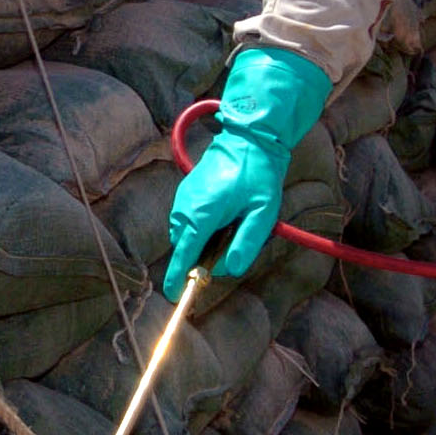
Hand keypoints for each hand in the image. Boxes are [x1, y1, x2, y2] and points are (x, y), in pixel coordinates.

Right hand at [164, 47, 331, 299]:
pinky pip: (188, 220)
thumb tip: (229, 270)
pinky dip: (202, 226)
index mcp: (201, 214)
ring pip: (187, 234)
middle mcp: (185, 207)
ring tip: (234, 222)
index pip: (185, 254)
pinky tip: (226, 214)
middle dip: (202, 255)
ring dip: (204, 239)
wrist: (248, 138)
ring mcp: (183, 198)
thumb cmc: (257, 174)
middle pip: (186, 247)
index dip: (179, 277)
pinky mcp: (186, 193)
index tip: (173, 296)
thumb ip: (247, 244)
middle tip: (235, 239)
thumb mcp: (262, 213)